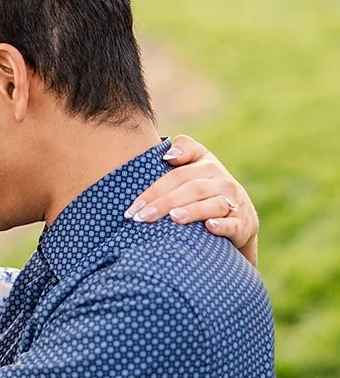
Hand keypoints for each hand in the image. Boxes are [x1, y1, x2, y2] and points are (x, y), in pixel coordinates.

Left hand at [125, 134, 258, 264]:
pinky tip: (209, 227)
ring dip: (192, 211)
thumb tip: (168, 155)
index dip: (155, 188)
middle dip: (163, 203)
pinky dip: (222, 225)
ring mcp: (234, 203)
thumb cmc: (208, 187)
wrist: (242, 217)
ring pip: (212, 205)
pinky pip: (233, 224)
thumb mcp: (198, 164)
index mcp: (207, 165)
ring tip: (173, 218)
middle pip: (191, 189)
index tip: (135, 204)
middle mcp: (222, 182)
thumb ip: (183, 150)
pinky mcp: (242, 224)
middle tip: (141, 217)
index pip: (177, 175)